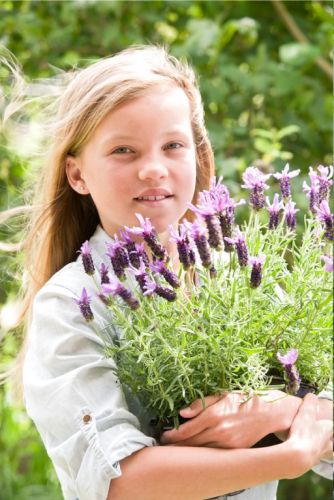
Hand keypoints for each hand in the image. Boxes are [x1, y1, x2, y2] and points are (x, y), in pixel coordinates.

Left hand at [161, 390, 298, 448]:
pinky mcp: (234, 450)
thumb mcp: (221, 394)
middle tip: (166, 444)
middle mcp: (219, 430)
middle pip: (190, 443)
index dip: (172, 435)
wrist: (268, 411)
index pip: (185, 430)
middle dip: (176, 445)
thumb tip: (182, 412)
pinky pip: (213, 454)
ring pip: (200, 451)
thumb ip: (200, 404)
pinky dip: (202, 453)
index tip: (164, 435)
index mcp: (213, 414)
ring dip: (187, 451)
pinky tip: (195, 450)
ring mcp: (227, 443)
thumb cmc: (243, 399)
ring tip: (177, 448)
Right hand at [284, 393, 332, 477]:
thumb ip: (310, 401)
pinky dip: (309, 457)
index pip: (331, 426)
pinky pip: (312, 460)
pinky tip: (303, 455)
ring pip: (324, 454)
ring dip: (321, 450)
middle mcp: (326, 445)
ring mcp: (318, 456)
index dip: (328, 424)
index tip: (324, 422)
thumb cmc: (303, 432)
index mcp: (327, 430)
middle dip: (329, 441)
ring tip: (314, 447)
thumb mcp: (306, 411)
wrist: (297, 456)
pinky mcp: (310, 464)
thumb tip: (311, 395)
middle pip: (331, 444)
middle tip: (323, 437)